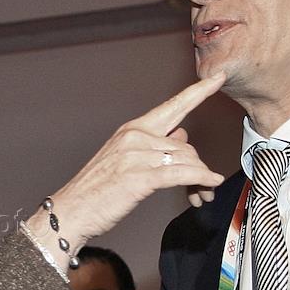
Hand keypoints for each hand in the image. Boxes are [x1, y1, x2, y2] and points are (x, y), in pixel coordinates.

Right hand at [26, 73, 225, 252]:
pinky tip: (208, 185)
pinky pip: (182, 173)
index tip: (217, 78)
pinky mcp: (140, 176)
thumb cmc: (96, 190)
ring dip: (199, 180)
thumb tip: (180, 137)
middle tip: (206, 186)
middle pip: (186, 145)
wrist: (71, 211)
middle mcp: (135, 137)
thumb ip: (153, 146)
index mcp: (131, 130)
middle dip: (200, 167)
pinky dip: (200, 179)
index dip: (198, 92)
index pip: (172, 107)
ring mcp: (136, 155)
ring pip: (186, 161)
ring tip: (200, 195)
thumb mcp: (124, 159)